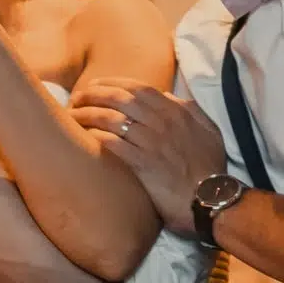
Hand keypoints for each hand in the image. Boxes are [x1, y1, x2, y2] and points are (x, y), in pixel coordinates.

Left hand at [70, 79, 229, 234]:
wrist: (212, 199)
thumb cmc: (210, 167)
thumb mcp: (209, 131)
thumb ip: (191, 110)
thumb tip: (168, 97)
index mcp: (177, 111)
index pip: (139, 88)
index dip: (113, 83)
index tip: (95, 85)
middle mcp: (161, 122)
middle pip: (119, 99)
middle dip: (93, 95)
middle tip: (76, 98)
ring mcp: (150, 142)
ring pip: (110, 119)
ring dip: (86, 115)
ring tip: (71, 117)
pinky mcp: (141, 164)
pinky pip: (111, 144)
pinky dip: (94, 137)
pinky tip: (82, 138)